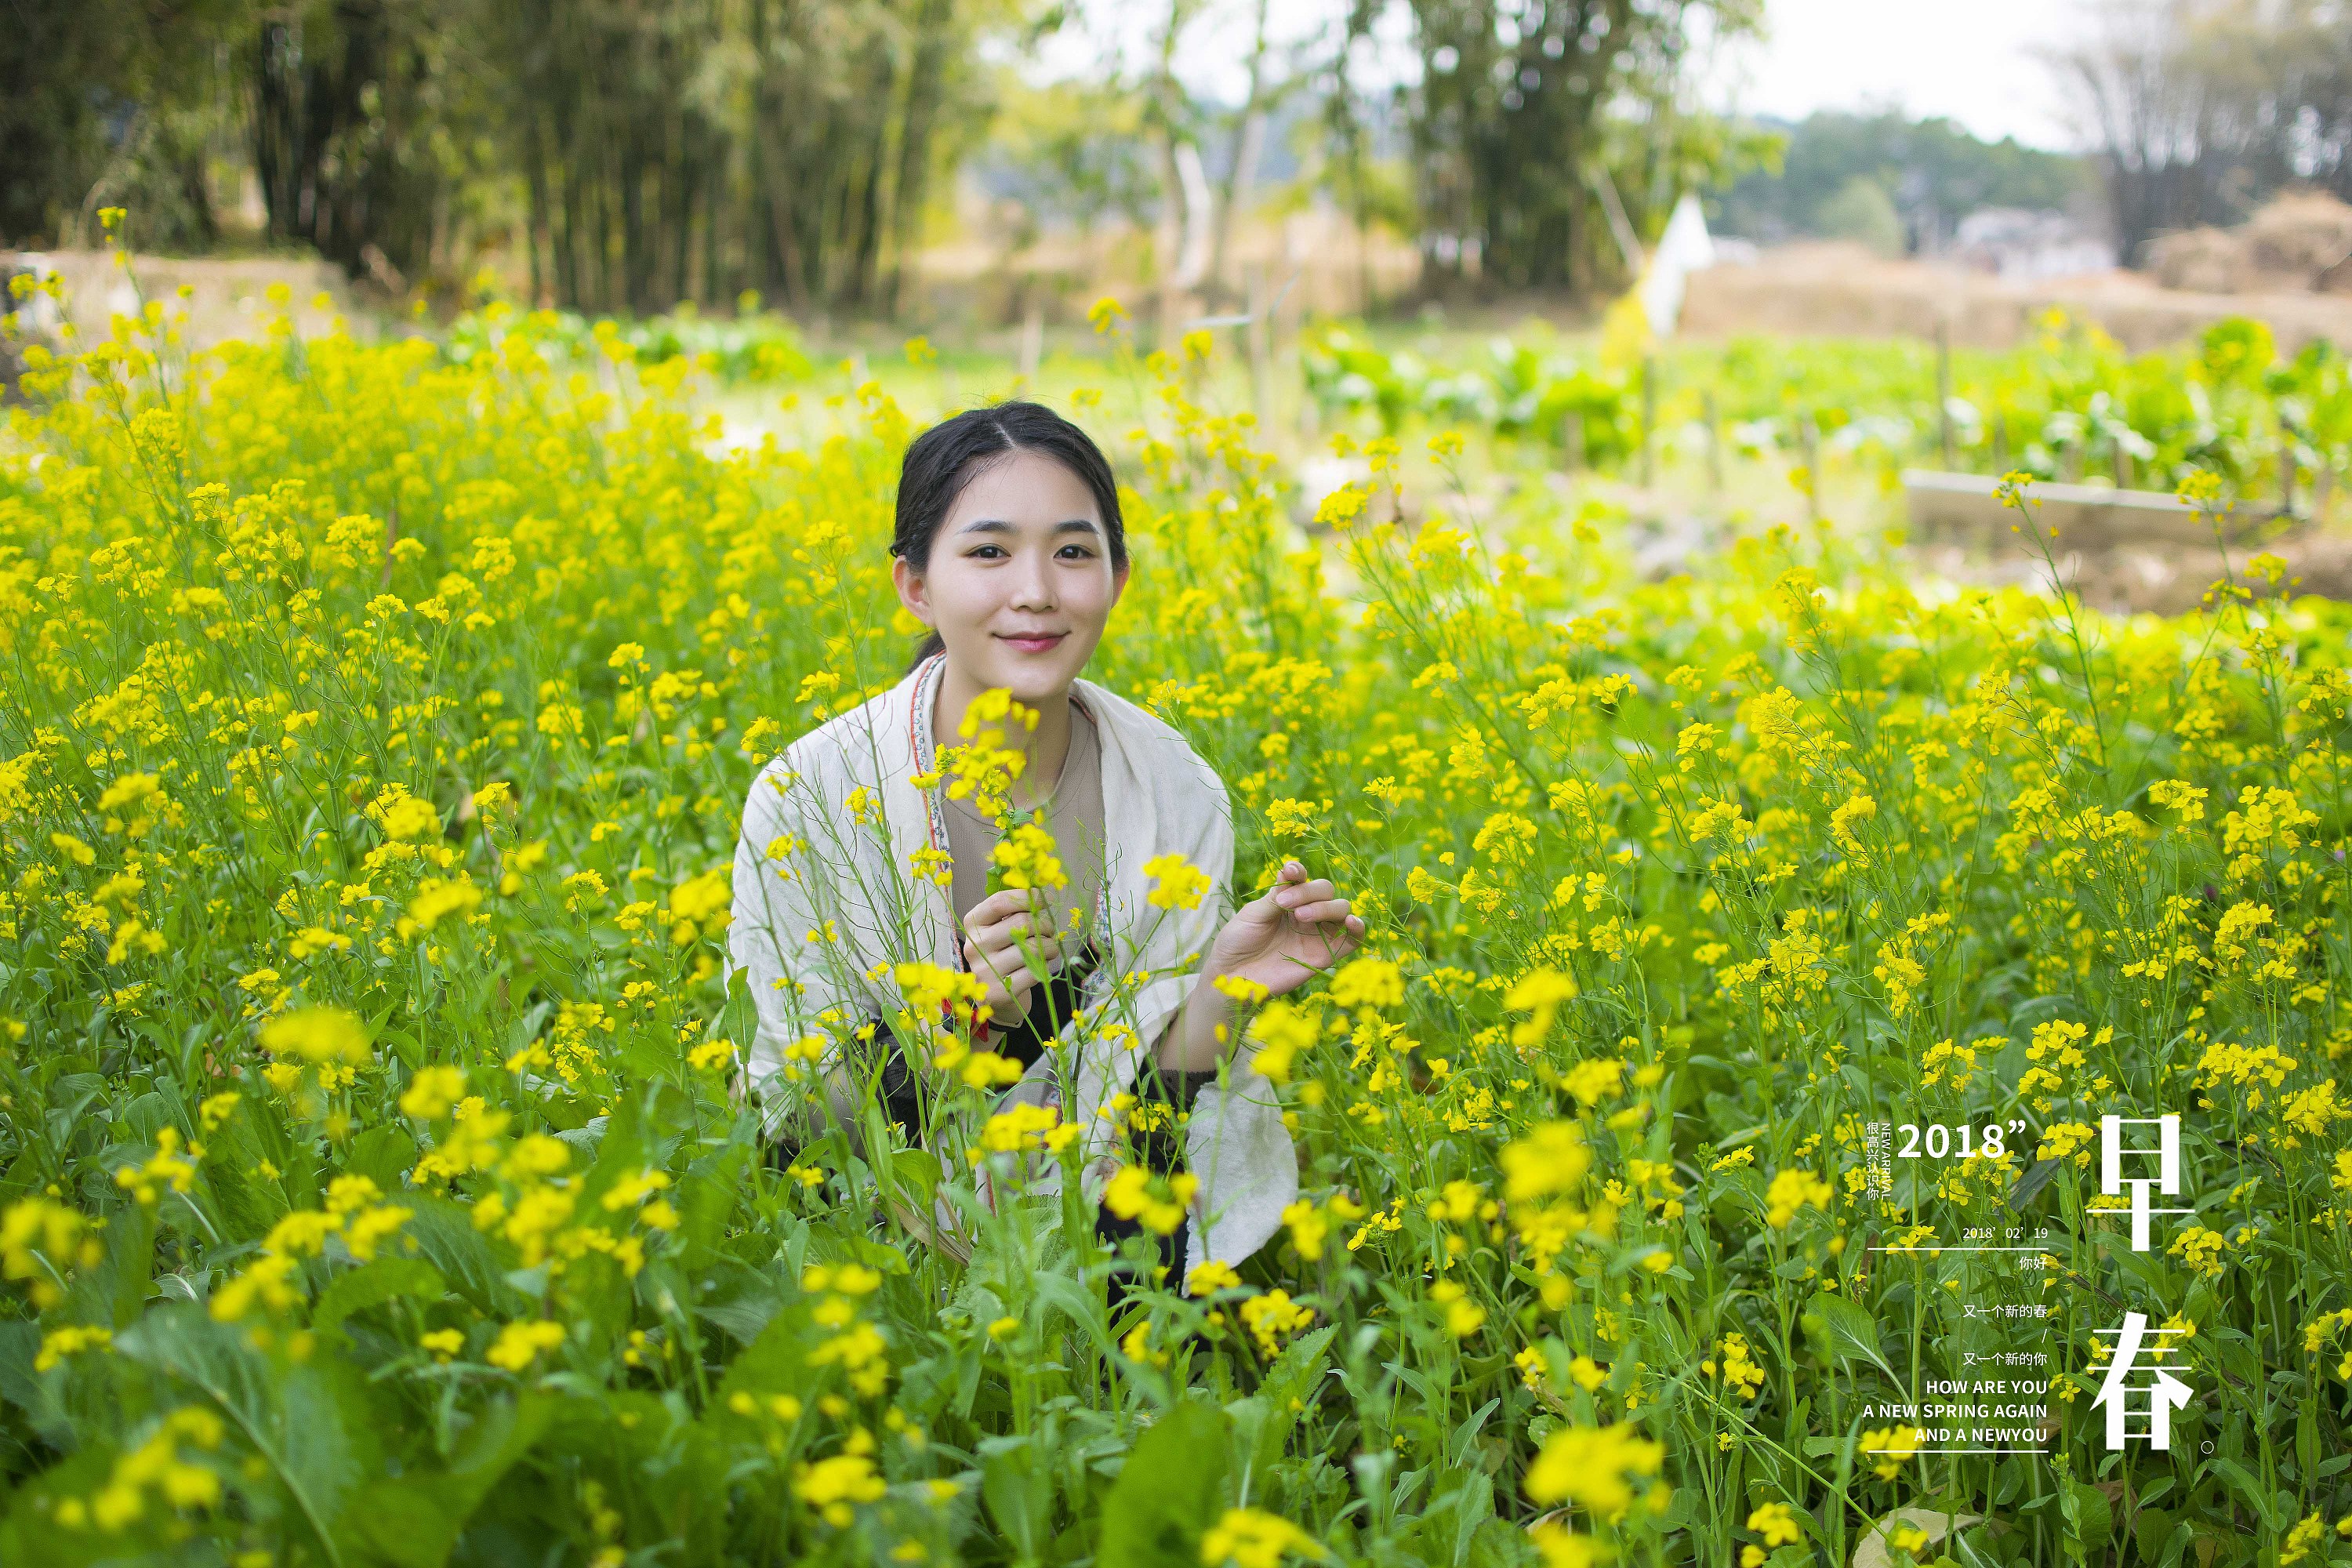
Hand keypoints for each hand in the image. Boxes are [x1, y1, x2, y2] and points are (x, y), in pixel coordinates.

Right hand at [959, 887, 1075, 1026]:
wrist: (996, 995)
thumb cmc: (1005, 953)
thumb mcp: (1002, 928)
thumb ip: (1016, 910)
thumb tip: (1042, 895)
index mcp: (973, 924)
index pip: (1001, 902)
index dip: (1027, 897)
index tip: (1043, 900)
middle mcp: (974, 946)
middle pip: (1020, 923)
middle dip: (1045, 923)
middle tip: (1051, 929)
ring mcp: (984, 971)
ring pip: (1032, 948)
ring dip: (1050, 946)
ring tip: (1050, 948)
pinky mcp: (998, 993)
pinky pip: (1034, 972)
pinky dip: (1045, 967)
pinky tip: (1042, 966)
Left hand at [1205, 860, 1364, 999]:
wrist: (1234, 977)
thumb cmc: (1238, 943)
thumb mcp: (1252, 915)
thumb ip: (1275, 897)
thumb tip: (1293, 873)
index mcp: (1287, 899)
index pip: (1302, 879)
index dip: (1300, 872)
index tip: (1291, 873)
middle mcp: (1305, 913)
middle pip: (1325, 891)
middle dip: (1309, 893)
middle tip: (1286, 906)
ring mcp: (1317, 934)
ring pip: (1340, 910)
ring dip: (1326, 907)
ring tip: (1301, 917)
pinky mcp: (1325, 955)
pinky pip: (1351, 940)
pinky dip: (1358, 929)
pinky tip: (1351, 922)